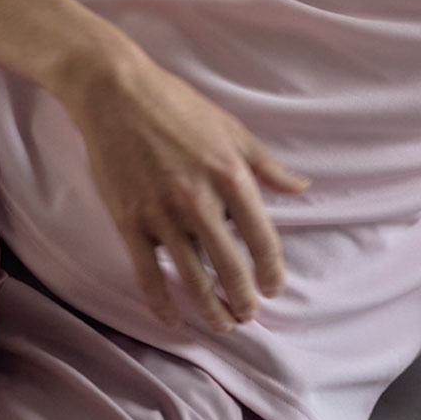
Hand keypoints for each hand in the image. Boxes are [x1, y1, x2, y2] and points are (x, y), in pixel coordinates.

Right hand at [58, 48, 310, 333]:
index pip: (261, 238)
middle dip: (242, 298)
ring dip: (210, 309)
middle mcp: (199, 201)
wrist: (118, 95)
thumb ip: (268, 166)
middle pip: (229, 266)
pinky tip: (175, 320)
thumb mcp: (233, 131)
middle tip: (249, 316)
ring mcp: (162, 214)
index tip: (274, 289)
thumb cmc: (180, 108)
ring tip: (222, 325)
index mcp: (231, 177)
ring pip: (191, 277)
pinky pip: (148, 274)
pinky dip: (163, 303)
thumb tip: (302, 187)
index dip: (271, 270)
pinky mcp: (129, 221)